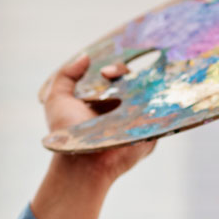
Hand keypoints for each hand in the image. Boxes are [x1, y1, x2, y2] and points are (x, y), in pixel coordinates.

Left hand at [37, 53, 155, 182]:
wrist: (80, 162)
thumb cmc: (66, 134)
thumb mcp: (56, 99)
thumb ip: (65, 75)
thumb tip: (86, 56)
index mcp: (104, 98)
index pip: (117, 75)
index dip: (114, 69)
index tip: (104, 72)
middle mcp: (123, 107)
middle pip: (135, 80)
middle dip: (126, 74)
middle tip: (111, 77)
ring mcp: (138, 119)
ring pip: (150, 93)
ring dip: (144, 84)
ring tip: (127, 86)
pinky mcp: (149, 132)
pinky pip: (161, 113)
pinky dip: (159, 102)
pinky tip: (151, 93)